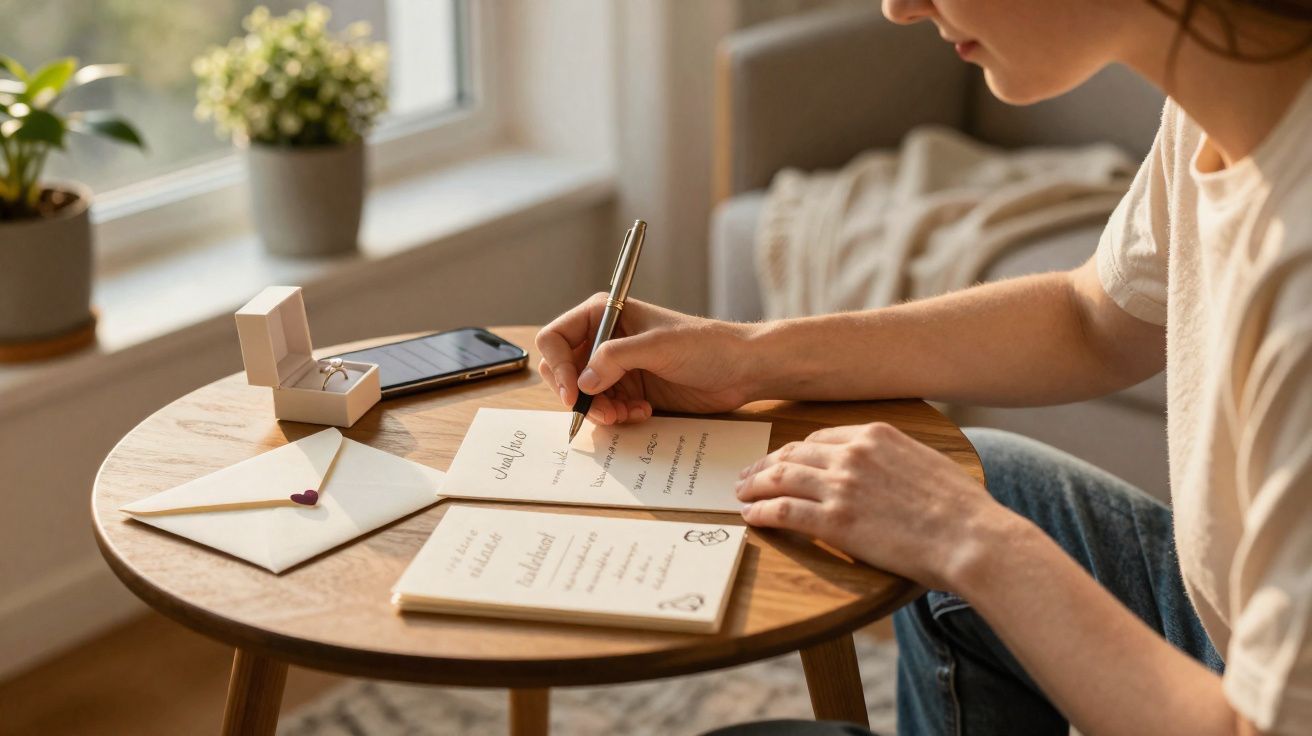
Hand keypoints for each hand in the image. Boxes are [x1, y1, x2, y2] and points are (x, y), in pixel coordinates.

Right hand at [536, 293, 758, 423]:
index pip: (556, 338)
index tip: (574, 393)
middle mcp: (605, 339)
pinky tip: (642, 412)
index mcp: (605, 314)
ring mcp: (617, 367)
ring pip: (584, 395)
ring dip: (599, 410)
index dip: (559, 366)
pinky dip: (617, 415)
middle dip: (578, 394)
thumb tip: (582, 383)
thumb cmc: (706, 345)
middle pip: (564, 370)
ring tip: (625, 414)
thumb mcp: (657, 346)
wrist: (741, 369)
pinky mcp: (631, 390)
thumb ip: (614, 358)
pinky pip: (606, 408)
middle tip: (602, 412)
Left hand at [735, 421, 1010, 590]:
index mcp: (875, 434)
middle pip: (792, 454)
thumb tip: (882, 470)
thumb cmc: (960, 508)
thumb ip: (894, 459)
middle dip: (764, 465)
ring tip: (740, 495)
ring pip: (780, 478)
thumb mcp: (926, 462)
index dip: (794, 451)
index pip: (819, 438)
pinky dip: (761, 512)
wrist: (970, 537)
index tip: (781, 460)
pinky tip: (751, 517)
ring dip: (754, 486)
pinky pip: (783, 511)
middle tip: (747, 476)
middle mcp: (852, 454)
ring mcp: (841, 486)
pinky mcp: (835, 521)